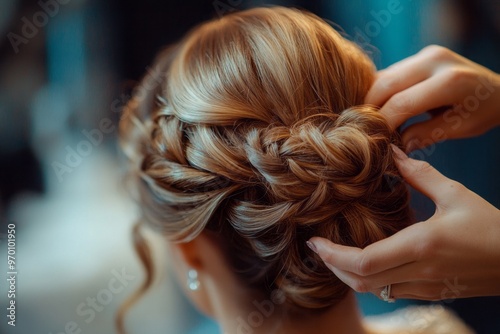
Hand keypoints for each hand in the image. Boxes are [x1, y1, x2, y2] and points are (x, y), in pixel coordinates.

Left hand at [308, 145, 499, 300]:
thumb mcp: (456, 194)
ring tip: (335, 254)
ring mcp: (425, 287)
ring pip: (373, 290)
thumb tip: (393, 154)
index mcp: (421, 245)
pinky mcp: (431, 293)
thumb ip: (420, 174)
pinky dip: (370, 280)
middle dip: (332, 267)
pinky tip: (365, 262)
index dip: (332, 255)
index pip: (362, 261)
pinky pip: (390, 292)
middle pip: (360, 281)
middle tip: (318, 248)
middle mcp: (419, 272)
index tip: (314, 242)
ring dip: (348, 275)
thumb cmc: (491, 226)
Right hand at [365, 45, 499, 151]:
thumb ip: (424, 135)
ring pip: (383, 76)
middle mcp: (435, 60)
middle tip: (367, 130)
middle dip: (370, 109)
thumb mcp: (459, 129)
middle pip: (385, 84)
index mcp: (449, 81)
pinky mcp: (420, 55)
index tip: (376, 140)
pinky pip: (390, 73)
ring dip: (373, 100)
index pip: (401, 103)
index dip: (383, 123)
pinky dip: (381, 92)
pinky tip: (381, 109)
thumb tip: (394, 147)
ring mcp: (426, 54)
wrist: (498, 89)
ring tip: (374, 122)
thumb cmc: (482, 112)